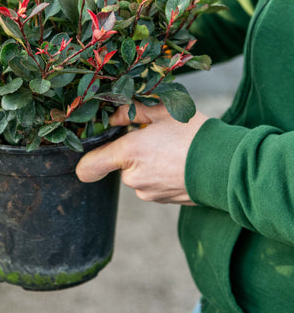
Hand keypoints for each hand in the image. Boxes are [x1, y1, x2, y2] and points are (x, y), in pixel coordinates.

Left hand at [75, 102, 208, 204]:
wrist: (228, 166)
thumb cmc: (194, 134)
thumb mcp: (163, 111)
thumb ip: (131, 112)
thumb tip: (112, 117)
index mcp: (129, 153)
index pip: (89, 166)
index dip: (85, 161)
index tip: (92, 152)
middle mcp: (134, 178)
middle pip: (119, 164)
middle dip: (131, 152)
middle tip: (155, 138)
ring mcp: (148, 193)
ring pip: (137, 174)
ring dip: (146, 163)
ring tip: (172, 150)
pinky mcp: (162, 201)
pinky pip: (151, 185)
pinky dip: (159, 175)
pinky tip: (178, 163)